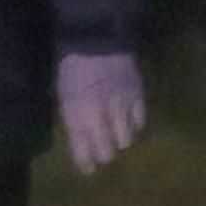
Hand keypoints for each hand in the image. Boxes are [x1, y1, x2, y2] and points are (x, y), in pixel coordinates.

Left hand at [56, 50, 145, 174]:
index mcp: (77, 116)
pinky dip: (134, 125)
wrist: (96, 38)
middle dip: (105, 155)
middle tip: (103, 149)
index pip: (84, 154)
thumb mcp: (65, 96)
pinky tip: (128, 119)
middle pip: (108, 153)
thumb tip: (83, 144)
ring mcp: (121, 106)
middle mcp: (100, 116)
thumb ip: (73, 122)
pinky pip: (140, 123)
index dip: (87, 165)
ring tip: (117, 132)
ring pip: (127, 141)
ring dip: (120, 140)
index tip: (89, 168)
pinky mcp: (138, 96)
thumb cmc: (74, 68)